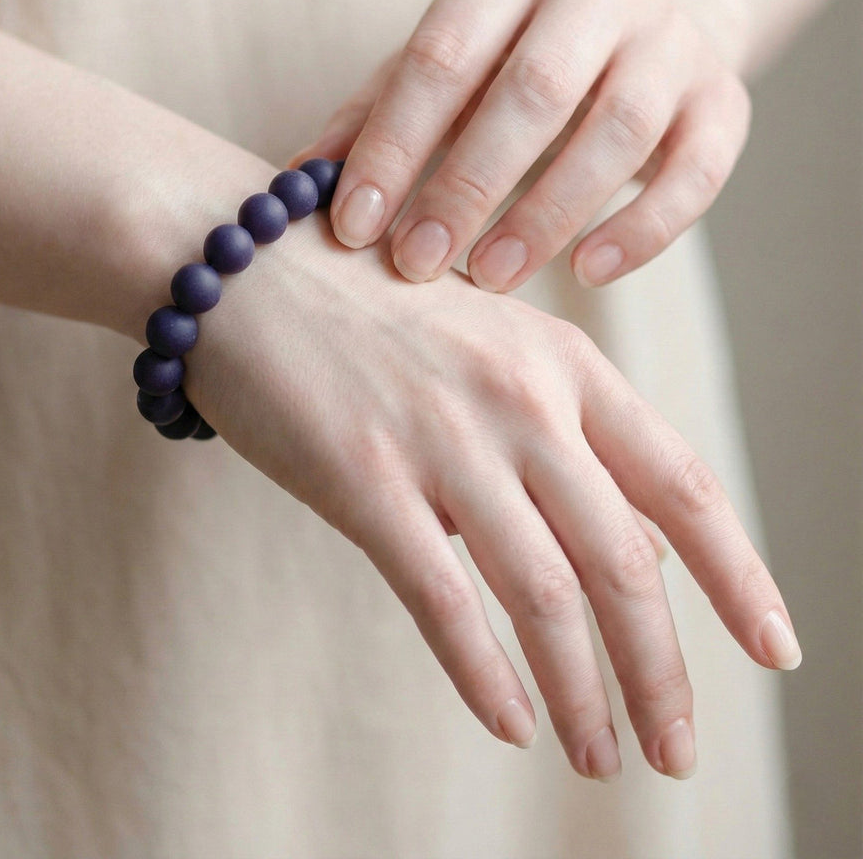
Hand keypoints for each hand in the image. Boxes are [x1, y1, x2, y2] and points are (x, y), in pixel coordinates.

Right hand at [181, 210, 799, 780]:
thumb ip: (567, 436)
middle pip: (625, 561)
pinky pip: (442, 599)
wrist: (246, 264)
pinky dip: (484, 675)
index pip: (681, 483)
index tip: (776, 651)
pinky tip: (511, 722)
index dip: (739, 575)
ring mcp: (441, 438)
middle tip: (677, 752)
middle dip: (661, 671)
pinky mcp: (362, 477)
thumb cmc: (370, 309)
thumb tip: (642, 546)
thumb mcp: (491, 348)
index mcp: (562, 363)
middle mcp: (519, 400)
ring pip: (545, 594)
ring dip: (583, 693)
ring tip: (598, 758)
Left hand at [290, 0, 750, 291]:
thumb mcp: (441, 62)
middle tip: (418, 266)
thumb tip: (291, 186)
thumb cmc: (515, 51)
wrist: (654, 8)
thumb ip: (373, 116)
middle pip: (532, 90)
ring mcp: (671, 40)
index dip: (393, 147)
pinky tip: (588, 271)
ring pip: (618, 129)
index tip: (353, 228)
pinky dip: (642, 228)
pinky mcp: (724, 99)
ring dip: (548, 214)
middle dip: (467, 187)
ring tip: (491, 278)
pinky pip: (696, 171)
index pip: (440, 57)